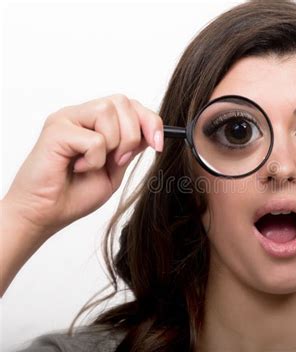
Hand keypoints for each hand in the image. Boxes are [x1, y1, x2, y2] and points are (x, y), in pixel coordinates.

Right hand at [2, 94, 162, 240]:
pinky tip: (77, 168)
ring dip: (113, 145)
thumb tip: (151, 132)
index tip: (158, 144)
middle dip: (132, 135)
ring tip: (94, 164)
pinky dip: (94, 159)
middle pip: (123, 102)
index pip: (131, 105)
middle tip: (119, 161)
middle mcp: (81, 115)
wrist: (46, 214)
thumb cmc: (75, 194)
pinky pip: (94, 138)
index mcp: (95, 122)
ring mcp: (67, 119)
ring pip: (108, 112)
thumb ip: (130, 148)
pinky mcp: (56, 130)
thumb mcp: (114, 169)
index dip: (150, 121)